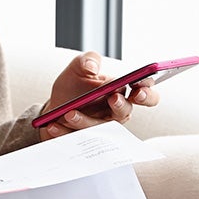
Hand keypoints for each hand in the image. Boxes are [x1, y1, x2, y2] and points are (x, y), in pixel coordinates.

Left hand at [38, 51, 159, 140]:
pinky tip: (52, 126)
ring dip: (86, 121)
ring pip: (99, 127)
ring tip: (69, 113)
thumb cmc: (75, 85)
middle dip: (123, 106)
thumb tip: (92, 67)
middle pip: (127, 111)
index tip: (138, 87)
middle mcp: (116, 111)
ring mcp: (101, 126)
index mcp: (121, 91)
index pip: (144, 92)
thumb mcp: (78, 66)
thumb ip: (88, 59)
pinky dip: (64, 132)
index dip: (146, 91)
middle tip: (114, 99)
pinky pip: (77, 138)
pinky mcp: (85, 139)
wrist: (54, 104)